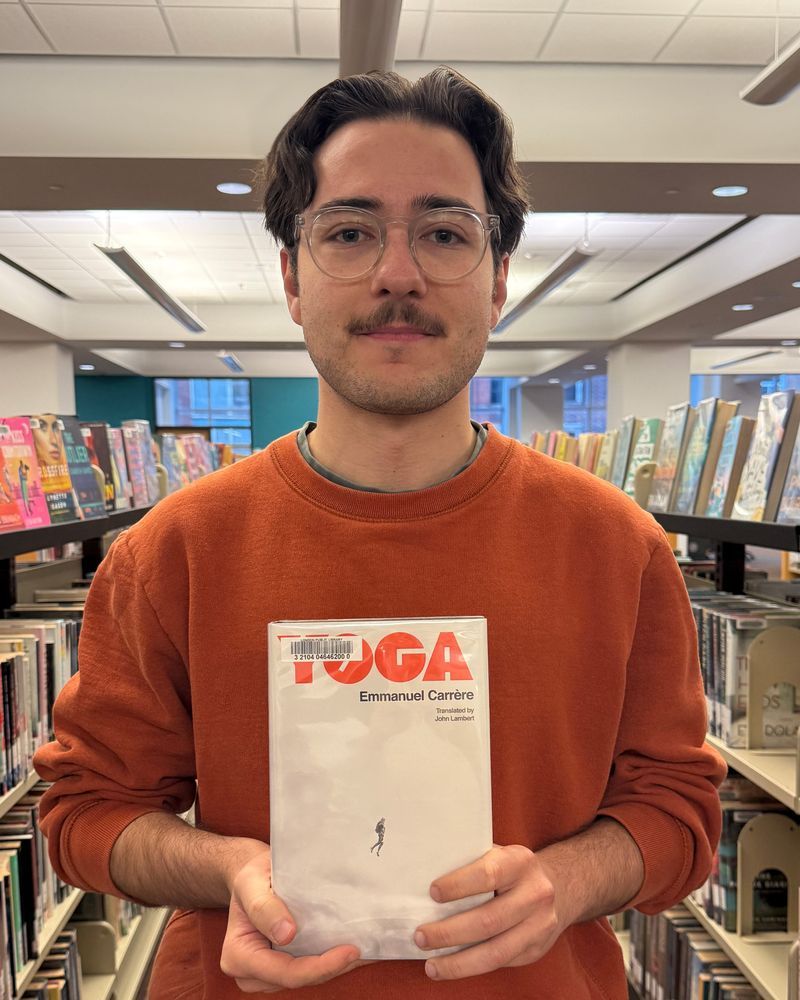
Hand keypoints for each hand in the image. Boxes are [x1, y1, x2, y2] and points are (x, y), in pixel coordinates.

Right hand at [220, 851, 363, 992]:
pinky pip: (311, 967)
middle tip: (366, 948)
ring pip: (308, 977)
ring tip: (368, 947)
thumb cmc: (251, 877)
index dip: (319, 966)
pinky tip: (357, 946)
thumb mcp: (251, 882)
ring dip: (337, 965)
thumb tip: (286, 935)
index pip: (284, 972)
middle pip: (299, 979)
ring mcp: (269, 973)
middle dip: (333, 967)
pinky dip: (333, 959)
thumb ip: (263, 907)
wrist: (252, 877)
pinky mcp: (284, 965)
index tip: (349, 950)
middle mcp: (251, 972)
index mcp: (238, 955)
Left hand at [413, 844, 562, 980]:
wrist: (558, 887)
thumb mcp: (497, 854)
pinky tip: (450, 967)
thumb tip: (422, 874)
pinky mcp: (536, 950)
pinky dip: (471, 968)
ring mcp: (539, 925)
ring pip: (496, 951)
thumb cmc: (511, 869)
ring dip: (458, 962)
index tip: (432, 892)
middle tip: (421, 936)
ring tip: (431, 964)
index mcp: (520, 862)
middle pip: (489, 919)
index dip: (459, 884)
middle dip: (450, 932)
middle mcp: (535, 894)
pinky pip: (500, 963)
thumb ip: (470, 861)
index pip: (488, 874)